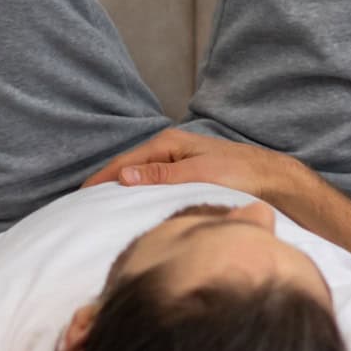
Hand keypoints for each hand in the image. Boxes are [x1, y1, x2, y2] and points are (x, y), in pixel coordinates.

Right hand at [77, 128, 308, 204]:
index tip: (81, 196)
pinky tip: (132, 205)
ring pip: (140, 175)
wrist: (270, 179)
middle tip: (83, 206)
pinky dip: (138, 192)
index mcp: (168, 143)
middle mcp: (170, 148)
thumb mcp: (198, 174)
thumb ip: (161, 175)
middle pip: (129, 167)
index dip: (102, 179)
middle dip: (106, 184)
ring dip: (121, 189)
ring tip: (100, 208)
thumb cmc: (238, 173)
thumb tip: (124, 176)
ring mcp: (177, 160)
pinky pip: (153, 182)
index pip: (125, 162)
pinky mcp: (186, 173)